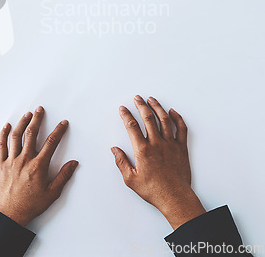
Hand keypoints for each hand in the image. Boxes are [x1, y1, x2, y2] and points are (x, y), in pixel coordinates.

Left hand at [0, 106, 78, 226]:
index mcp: (38, 166)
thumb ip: (63, 176)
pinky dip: (3, 134)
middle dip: (37, 119)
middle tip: (40, 110)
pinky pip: (1, 145)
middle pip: (32, 134)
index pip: (51, 143)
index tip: (63, 123)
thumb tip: (73, 163)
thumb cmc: (31, 205)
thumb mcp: (52, 193)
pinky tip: (7, 126)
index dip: (58, 131)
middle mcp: (25, 159)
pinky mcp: (1, 164)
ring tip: (27, 114)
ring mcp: (12, 160)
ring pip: (16, 136)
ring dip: (22, 123)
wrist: (10, 213)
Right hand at [112, 96, 205, 229]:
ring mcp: (170, 145)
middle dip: (141, 105)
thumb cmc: (154, 190)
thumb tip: (114, 149)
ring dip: (157, 107)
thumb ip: (121, 162)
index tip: (123, 108)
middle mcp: (156, 144)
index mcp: (143, 150)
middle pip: (148, 118)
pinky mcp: (181, 149)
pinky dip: (177, 118)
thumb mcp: (130, 179)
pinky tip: (172, 112)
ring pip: (164, 120)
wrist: (175, 198)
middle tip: (137, 98)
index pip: (132, 126)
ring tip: (151, 99)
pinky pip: (181, 129)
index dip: (126, 115)